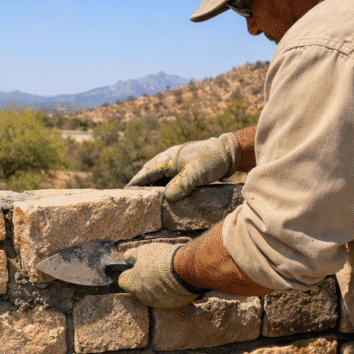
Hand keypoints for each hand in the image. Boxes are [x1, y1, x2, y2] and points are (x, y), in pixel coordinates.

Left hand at [118, 243, 207, 308]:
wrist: (185, 270)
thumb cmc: (162, 259)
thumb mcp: (144, 251)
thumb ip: (132, 255)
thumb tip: (126, 257)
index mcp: (133, 286)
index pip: (123, 281)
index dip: (128, 272)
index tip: (135, 266)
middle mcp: (143, 297)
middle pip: (139, 288)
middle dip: (144, 279)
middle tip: (154, 267)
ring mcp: (158, 302)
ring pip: (154, 293)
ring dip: (157, 285)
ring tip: (167, 273)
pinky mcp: (173, 304)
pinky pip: (168, 297)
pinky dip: (170, 290)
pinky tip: (176, 280)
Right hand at [126, 132, 240, 201]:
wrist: (228, 152)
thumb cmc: (211, 160)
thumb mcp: (196, 173)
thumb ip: (182, 184)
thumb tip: (167, 197)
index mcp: (167, 159)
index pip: (146, 172)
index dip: (136, 183)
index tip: (125, 193)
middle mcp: (169, 160)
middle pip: (150, 174)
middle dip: (141, 185)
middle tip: (133, 200)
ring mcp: (176, 163)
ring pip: (159, 176)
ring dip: (152, 186)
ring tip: (146, 201)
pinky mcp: (184, 168)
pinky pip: (169, 178)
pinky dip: (163, 186)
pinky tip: (165, 196)